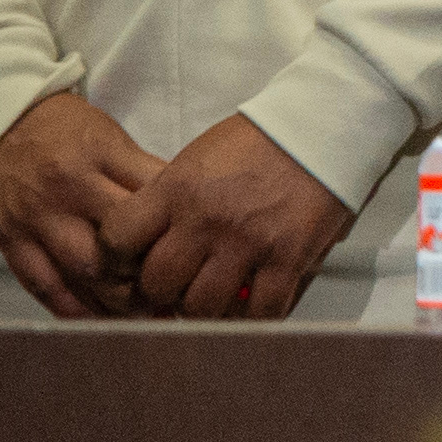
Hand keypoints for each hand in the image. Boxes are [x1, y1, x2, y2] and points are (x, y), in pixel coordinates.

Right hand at [0, 92, 164, 317]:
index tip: (193, 248)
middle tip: (173, 286)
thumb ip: (142, 173)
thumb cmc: (66, 130)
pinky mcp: (12, 243)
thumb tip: (183, 211)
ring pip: (82, 271)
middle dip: (147, 270)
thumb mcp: (112, 138)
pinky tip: (99, 319)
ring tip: (143, 310)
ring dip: (116, 298)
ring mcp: (37, 221)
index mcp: (100, 157)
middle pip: (116, 243)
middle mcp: (68, 191)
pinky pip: (43, 286)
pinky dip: (73, 308)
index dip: (173, 228)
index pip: (147, 199)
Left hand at [95, 113, 353, 319]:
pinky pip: (260, 312)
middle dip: (163, 292)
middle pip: (158, 284)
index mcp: (177, 189)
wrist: (324, 122)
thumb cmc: (260, 138)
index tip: (132, 264)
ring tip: (213, 299)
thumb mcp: (199, 157)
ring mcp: (248, 241)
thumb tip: (147, 245)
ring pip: (201, 307)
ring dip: (203, 310)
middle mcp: (206, 219)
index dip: (118, 260)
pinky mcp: (288, 257)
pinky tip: (251, 306)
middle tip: (177, 286)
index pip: (117, 240)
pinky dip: (252, 319)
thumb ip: (168, 200)